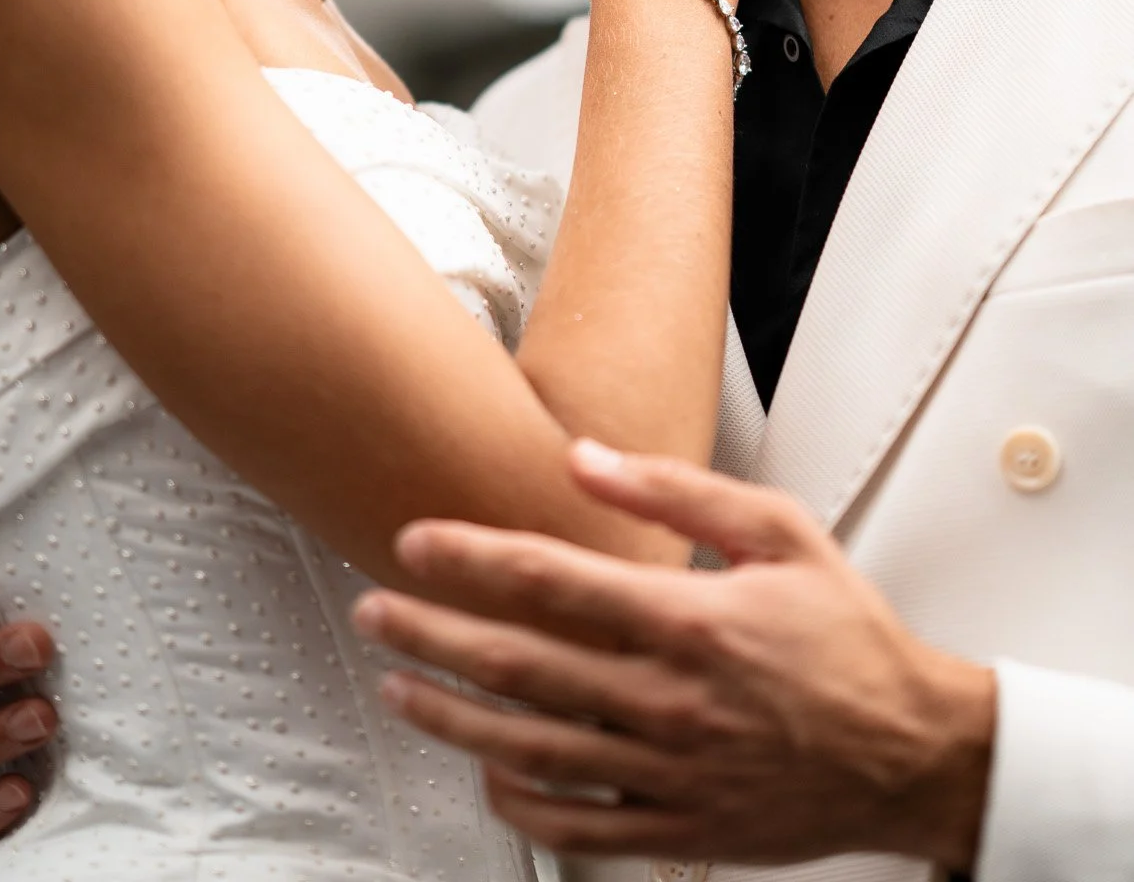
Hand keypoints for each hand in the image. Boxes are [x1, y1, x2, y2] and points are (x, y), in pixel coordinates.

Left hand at [353, 442, 994, 869]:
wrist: (915, 753)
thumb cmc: (849, 638)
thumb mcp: (781, 532)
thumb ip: (678, 490)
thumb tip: (586, 458)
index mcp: (690, 619)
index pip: (551, 581)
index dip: (471, 558)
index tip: (416, 541)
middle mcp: (668, 699)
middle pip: (520, 665)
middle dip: (432, 635)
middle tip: (373, 613)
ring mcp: (669, 774)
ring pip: (531, 747)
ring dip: (452, 716)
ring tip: (398, 688)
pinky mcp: (680, 831)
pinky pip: (578, 827)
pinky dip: (520, 802)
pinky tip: (485, 772)